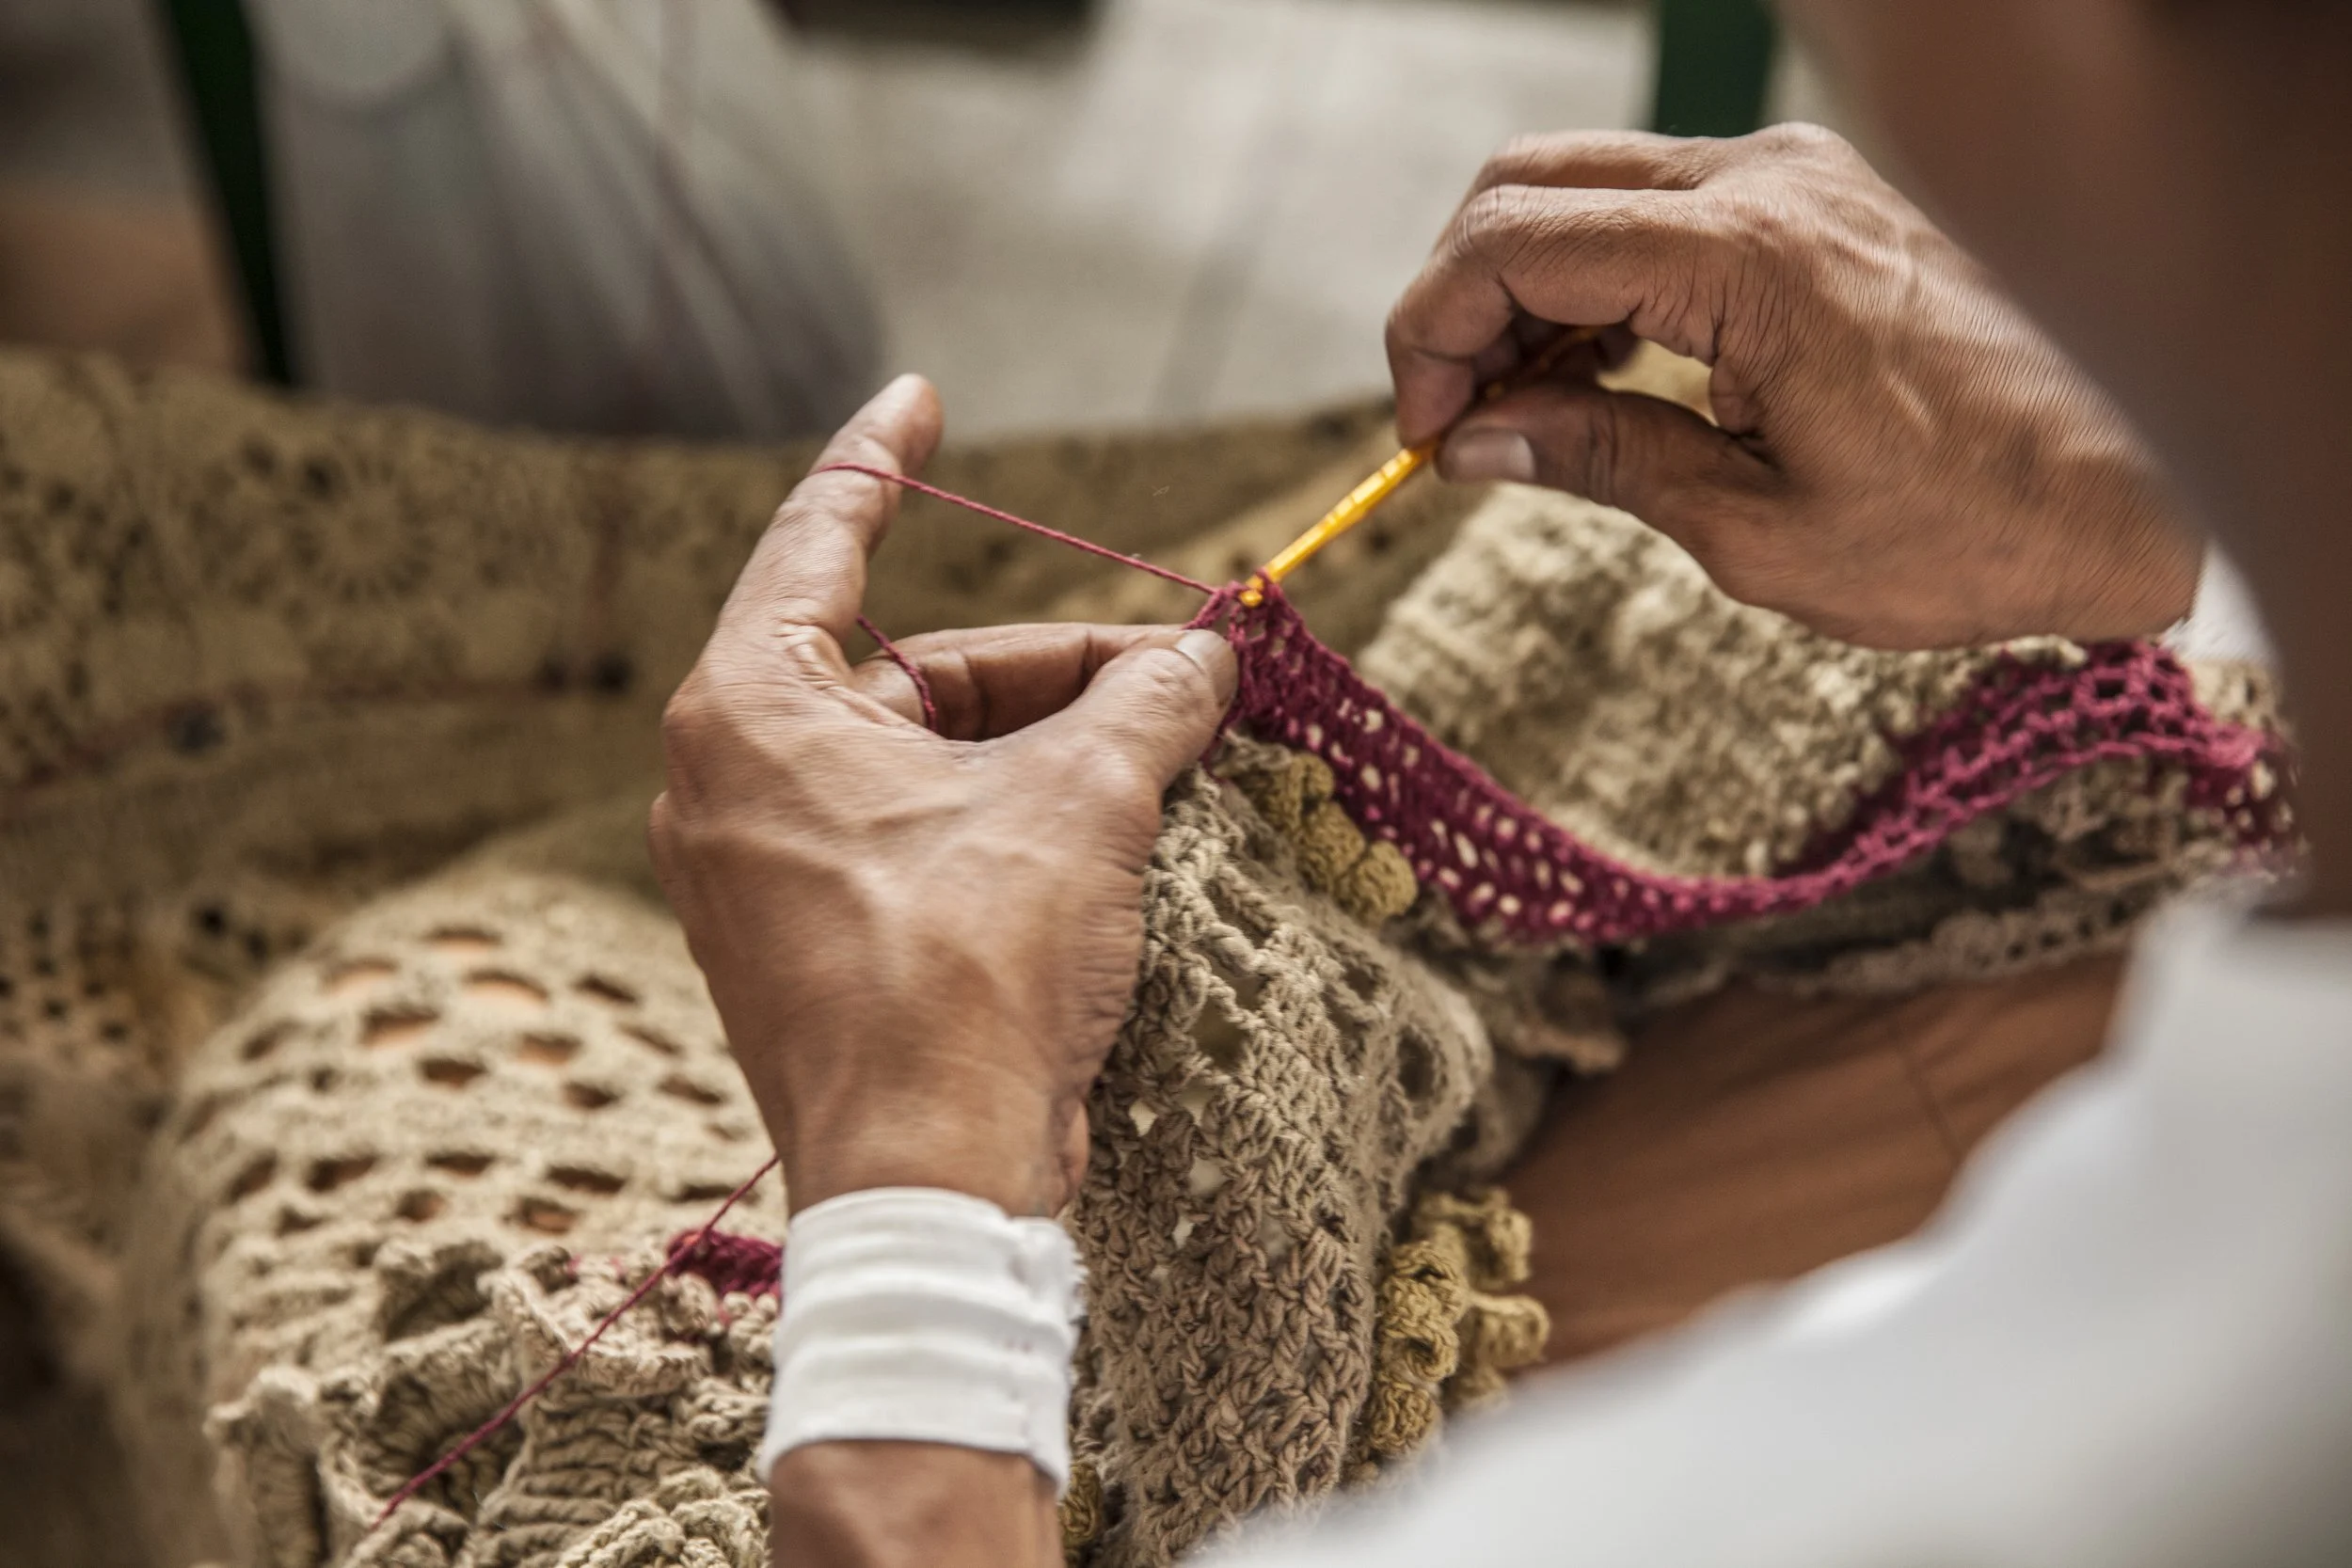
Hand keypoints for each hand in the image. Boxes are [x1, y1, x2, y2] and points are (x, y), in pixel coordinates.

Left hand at [650, 375, 1235, 1217]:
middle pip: (910, 671)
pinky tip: (1110, 832)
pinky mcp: (809, 948)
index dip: (881, 458)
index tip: (921, 396)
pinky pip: (911, 839)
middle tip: (1179, 671)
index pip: (817, 539)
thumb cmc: (972, 972)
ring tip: (1168, 751)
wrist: (928, 1180)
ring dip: (1043, 749)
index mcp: (750, 711)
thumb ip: (1145, 702)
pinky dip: (1003, 819)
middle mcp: (730, 783)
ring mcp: (762, 874)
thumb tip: (1209, 655)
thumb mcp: (1082, 802)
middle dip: (1050, 666)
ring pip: (920, 762)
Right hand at [1387, 124, 2201, 648]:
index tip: (1423, 433)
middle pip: (1529, 185)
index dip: (1434, 336)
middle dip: (1460, 300)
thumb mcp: (1756, 531)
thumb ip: (1600, 461)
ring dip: (1523, 289)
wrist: (2130, 496)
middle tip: (1452, 422)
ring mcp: (1801, 177)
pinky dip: (1596, 276)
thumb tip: (1472, 441)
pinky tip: (1592, 372)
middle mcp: (1771, 183)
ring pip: (1587, 183)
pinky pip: (1659, 205)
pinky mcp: (1819, 198)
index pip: (1514, 242)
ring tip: (1517, 413)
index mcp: (1749, 263)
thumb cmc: (1967, 530)